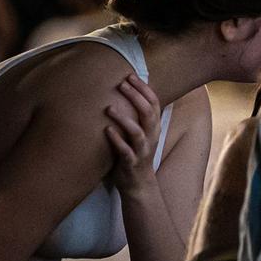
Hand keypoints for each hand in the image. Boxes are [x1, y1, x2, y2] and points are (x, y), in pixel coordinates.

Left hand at [104, 75, 162, 194]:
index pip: (154, 103)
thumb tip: (123, 93)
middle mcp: (151, 137)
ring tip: (109, 107)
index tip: (131, 75)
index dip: (144, 88)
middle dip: (136, 96)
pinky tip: (106, 130)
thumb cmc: (136, 154)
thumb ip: (136, 116)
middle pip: (148, 112)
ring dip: (124, 118)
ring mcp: (142, 150)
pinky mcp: (131, 163)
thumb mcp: (140, 133)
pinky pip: (125, 151)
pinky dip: (116, 140)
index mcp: (154, 128)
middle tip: (122, 84)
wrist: (140, 185)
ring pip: (138, 132)